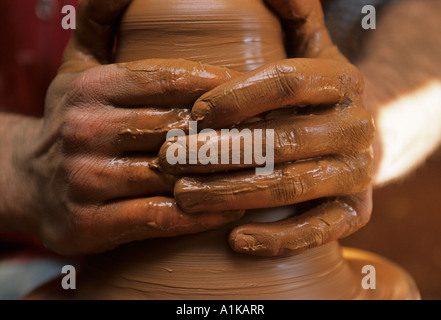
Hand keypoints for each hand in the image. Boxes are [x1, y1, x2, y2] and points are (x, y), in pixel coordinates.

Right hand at [9, 0, 243, 255]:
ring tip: (264, 170)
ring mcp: (86, 178)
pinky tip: (229, 207)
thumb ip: (102, 21)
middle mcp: (86, 129)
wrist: (22, 181)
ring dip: (224, 174)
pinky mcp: (90, 223)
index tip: (257, 92)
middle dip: (230, 131)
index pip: (169, 78)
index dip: (220, 86)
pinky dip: (200, 214)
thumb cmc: (69, 121)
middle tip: (273, 134)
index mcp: (91, 87)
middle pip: (178, 127)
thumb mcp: (77, 67)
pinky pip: (160, 217)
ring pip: (174, 173)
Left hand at [156, 0, 374, 255]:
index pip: (285, 82)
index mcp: (341, 80)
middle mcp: (357, 126)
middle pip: (281, 139)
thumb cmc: (309, 97)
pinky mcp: (355, 213)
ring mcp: (358, 172)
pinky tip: (234, 241)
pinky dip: (277, 239)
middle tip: (168, 160)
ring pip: (291, 187)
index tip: (193, 112)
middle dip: (219, 152)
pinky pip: (318, 230)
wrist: (348, 141)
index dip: (235, 96)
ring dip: (233, 194)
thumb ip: (294, 14)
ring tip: (185, 196)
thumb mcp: (307, 49)